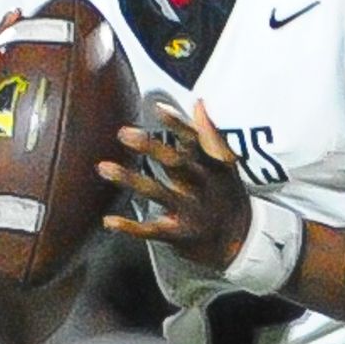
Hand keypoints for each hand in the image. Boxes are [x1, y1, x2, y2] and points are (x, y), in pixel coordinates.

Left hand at [102, 99, 256, 272]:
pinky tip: (108, 221)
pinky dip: (130, 227)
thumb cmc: (224, 195)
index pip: (196, 142)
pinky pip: (152, 231)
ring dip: (129, 179)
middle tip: (124, 133)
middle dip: (151, 148)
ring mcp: (192, 212)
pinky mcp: (181, 235)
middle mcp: (203, 187)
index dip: (178, 125)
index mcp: (213, 167)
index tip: (158, 108)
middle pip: (177, 164)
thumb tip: (199, 102)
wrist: (242, 242)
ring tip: (102, 167)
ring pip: (158, 193)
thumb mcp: (224, 166)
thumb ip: (208, 136)